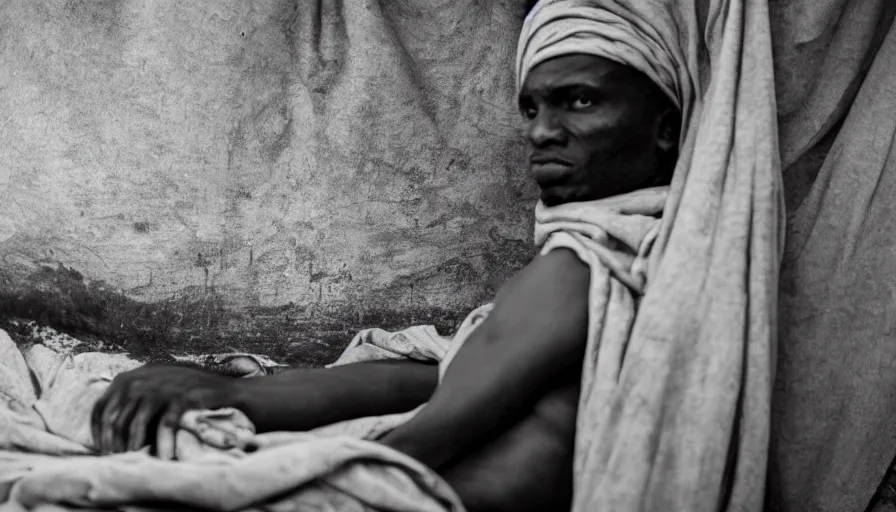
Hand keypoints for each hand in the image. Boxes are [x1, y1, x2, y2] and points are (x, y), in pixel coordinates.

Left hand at [90, 363, 242, 456]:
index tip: (101, 449)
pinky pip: (164, 425)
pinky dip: (162, 443)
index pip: (101, 405)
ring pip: (135, 423)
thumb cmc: (188, 394)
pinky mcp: (183, 396)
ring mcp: (165, 386)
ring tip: (135, 459)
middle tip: (117, 459)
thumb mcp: (157, 388)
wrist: (227, 390)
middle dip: (113, 443)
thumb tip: (108, 431)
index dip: (97, 431)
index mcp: (134, 376)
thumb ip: (134, 400)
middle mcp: (145, 378)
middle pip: (115, 416)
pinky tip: (163, 456)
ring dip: (133, 446)